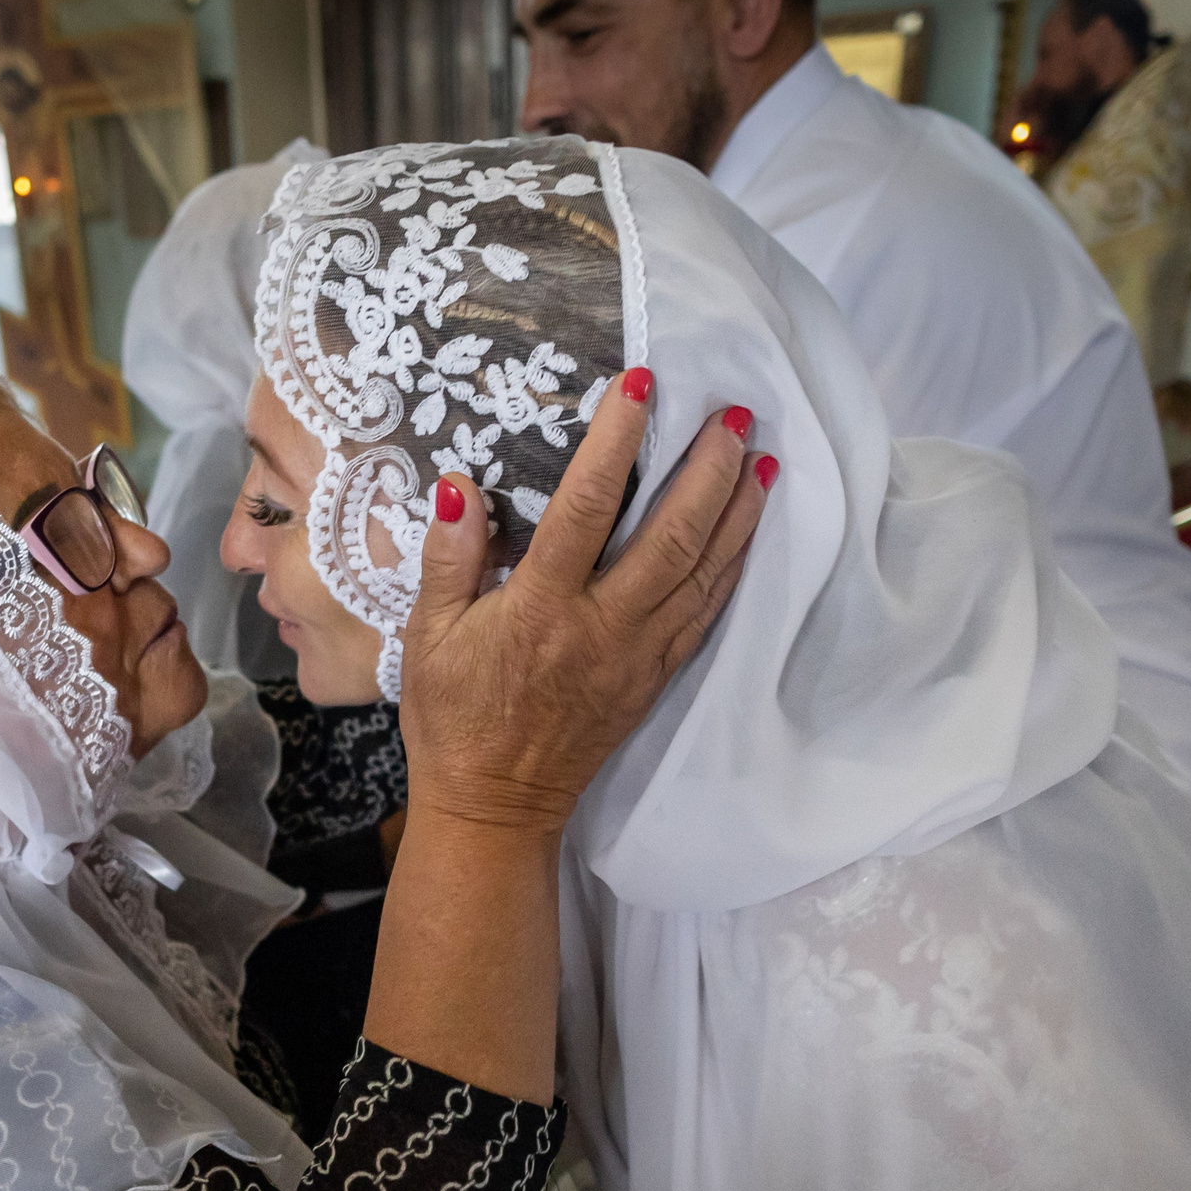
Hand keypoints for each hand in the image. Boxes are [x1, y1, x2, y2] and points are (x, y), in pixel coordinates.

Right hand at [398, 372, 767, 839]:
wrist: (494, 805)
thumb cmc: (454, 719)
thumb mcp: (428, 635)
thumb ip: (448, 558)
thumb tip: (460, 486)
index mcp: (541, 609)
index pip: (585, 508)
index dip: (616, 442)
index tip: (640, 386)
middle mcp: (600, 628)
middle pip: (671, 535)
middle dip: (709, 469)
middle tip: (735, 414)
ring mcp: (636, 655)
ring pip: (702, 572)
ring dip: (738, 512)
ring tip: (762, 456)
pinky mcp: (654, 678)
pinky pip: (705, 614)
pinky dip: (732, 567)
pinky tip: (748, 531)